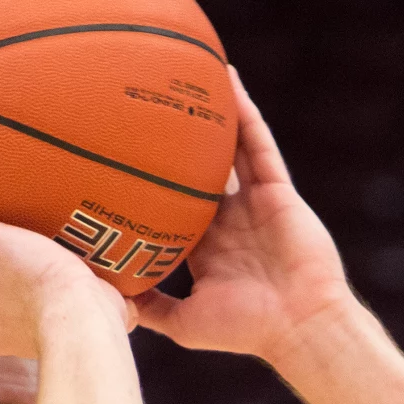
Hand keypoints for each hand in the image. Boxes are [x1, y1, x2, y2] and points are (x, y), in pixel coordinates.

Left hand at [132, 68, 354, 362]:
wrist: (298, 327)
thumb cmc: (245, 331)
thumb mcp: (182, 321)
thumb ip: (149, 306)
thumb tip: (105, 300)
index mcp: (207, 245)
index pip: (174, 204)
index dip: (151, 180)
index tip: (119, 155)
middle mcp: (229, 219)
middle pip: (198, 167)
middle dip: (177, 139)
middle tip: (144, 102)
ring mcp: (254, 201)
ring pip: (229, 147)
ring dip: (212, 112)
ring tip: (187, 73)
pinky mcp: (277, 191)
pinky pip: (259, 144)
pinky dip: (245, 112)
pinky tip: (229, 83)